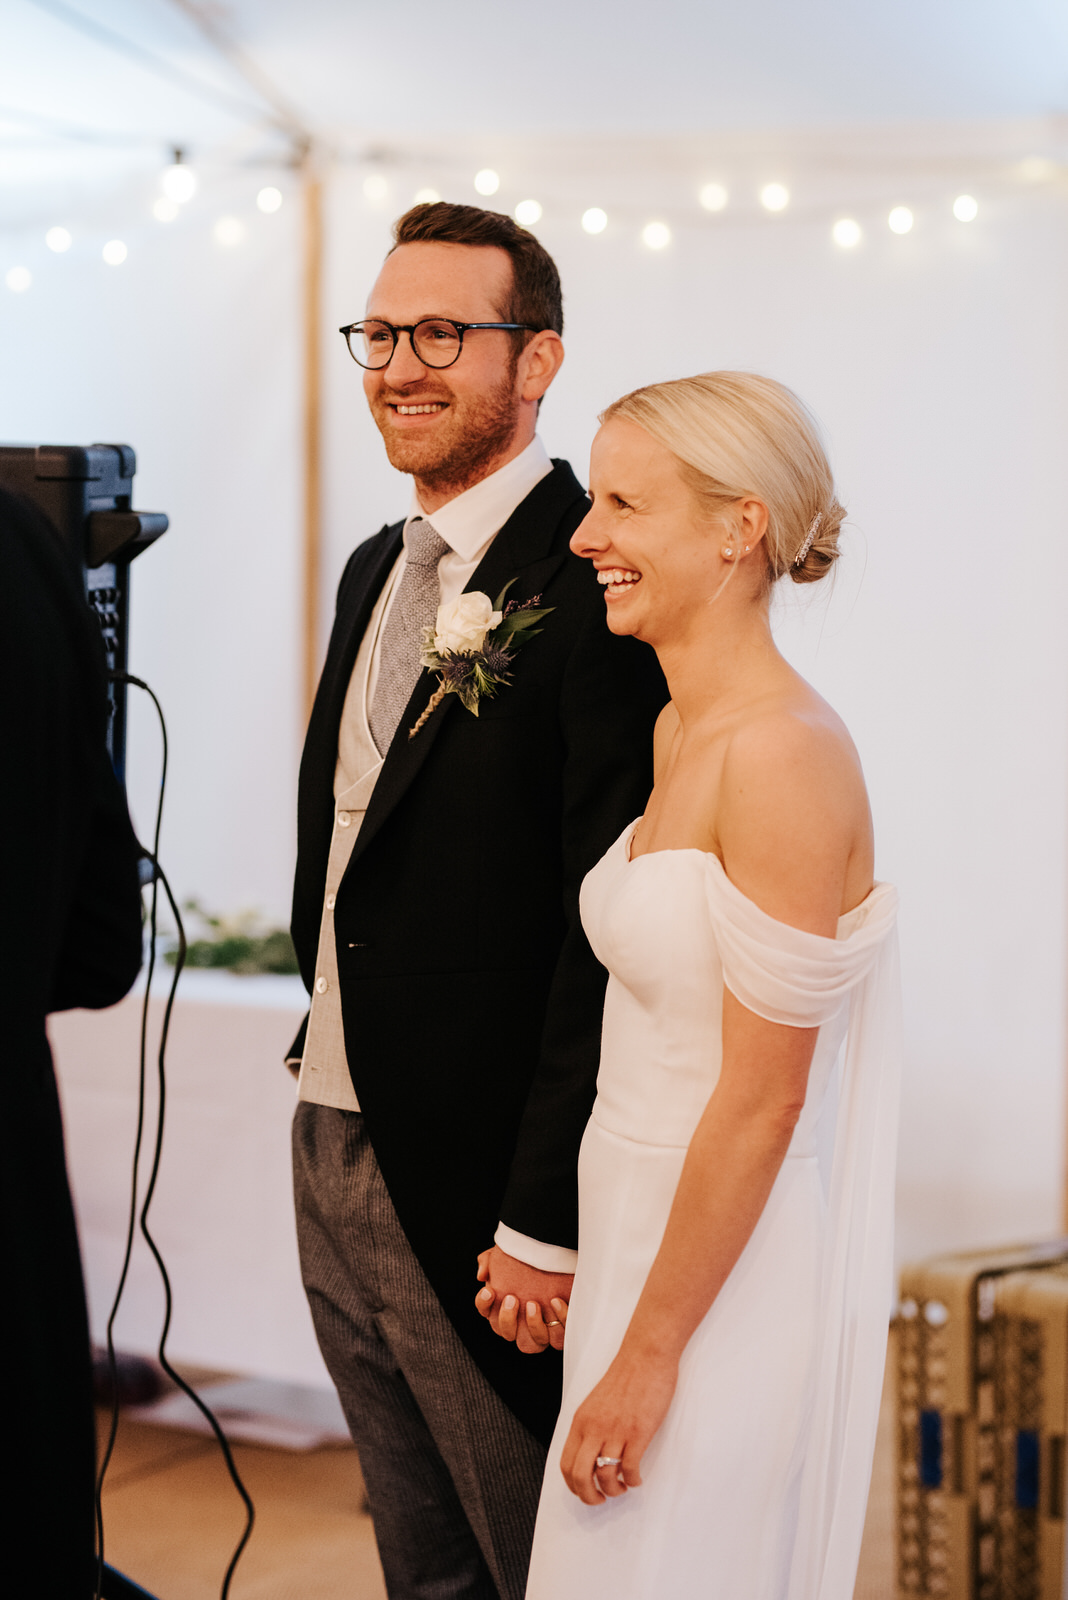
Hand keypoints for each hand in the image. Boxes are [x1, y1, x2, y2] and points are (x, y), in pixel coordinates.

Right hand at [474, 1247, 572, 1354]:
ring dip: (532, 1326)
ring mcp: (540, 1331)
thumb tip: (482, 1275)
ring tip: (533, 1304)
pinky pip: (559, 1338)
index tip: (489, 1290)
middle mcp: (519, 1325)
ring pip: (530, 1345)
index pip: (486, 1312)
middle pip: (506, 1333)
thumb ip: (490, 1260)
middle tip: (512, 1299)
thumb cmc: (531, 1260)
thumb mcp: (509, 1254)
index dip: (484, 1304)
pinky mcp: (560, 1330)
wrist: (560, 1259)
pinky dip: (559, 1320)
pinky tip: (557, 1301)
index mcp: (503, 1308)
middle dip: (507, 1318)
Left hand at [559, 1350, 677, 1504]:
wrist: (645, 1356)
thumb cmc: (624, 1378)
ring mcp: (616, 1431)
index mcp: (581, 1421)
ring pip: (606, 1477)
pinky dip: (633, 1481)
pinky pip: (630, 1470)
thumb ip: (590, 1427)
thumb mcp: (596, 1403)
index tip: (586, 1491)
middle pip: (580, 1476)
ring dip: (614, 1491)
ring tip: (623, 1486)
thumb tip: (591, 1456)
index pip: (566, 1464)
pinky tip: (637, 1478)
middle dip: (589, 1497)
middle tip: (601, 1499)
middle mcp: (594, 1428)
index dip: (574, 1486)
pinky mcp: (638, 1433)